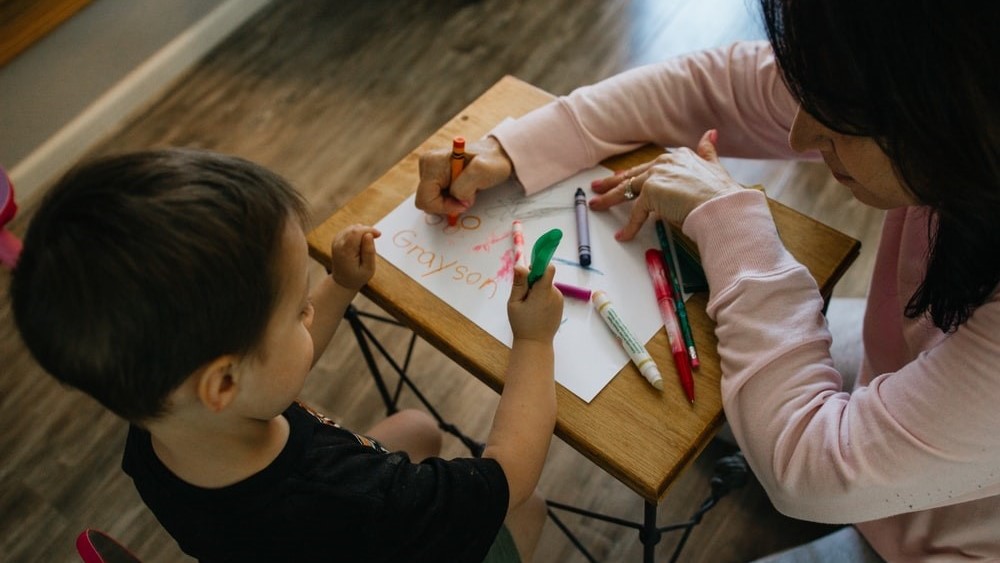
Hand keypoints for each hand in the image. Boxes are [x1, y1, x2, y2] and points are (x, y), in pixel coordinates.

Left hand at [329, 224, 380, 290]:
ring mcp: (336, 241)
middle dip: (367, 231)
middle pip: (354, 228)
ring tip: (366, 246)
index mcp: (345, 252)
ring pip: (352, 228)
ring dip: (362, 233)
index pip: (356, 232)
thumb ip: (369, 252)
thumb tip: (369, 235)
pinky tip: (361, 244)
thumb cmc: (357, 277)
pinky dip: (358, 234)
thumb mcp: (368, 269)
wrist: (342, 281)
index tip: (379, 235)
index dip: (369, 230)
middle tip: (374, 241)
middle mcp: (338, 244)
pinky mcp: (337, 239)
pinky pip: (350, 230)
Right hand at [415, 136, 513, 214]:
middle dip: (447, 204)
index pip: (426, 199)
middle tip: (467, 197)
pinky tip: (463, 189)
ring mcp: (429, 170)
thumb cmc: (492, 162)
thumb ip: (464, 187)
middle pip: (426, 201)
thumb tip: (457, 200)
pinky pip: (436, 197)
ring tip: (467, 190)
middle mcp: (426, 164)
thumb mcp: (483, 171)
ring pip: (431, 201)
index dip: (444, 207)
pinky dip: (450, 199)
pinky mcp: (434, 177)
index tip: (464, 202)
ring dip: (450, 202)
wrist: (497, 156)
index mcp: (432, 162)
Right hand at [507, 264, 563, 343]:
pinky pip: (550, 294)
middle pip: (545, 277)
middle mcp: (555, 294)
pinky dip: (543, 297)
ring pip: (547, 285)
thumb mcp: (514, 303)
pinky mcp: (560, 305)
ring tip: (529, 306)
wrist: (535, 343)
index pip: (548, 269)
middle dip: (534, 281)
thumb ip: (519, 283)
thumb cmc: (522, 324)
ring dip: (538, 290)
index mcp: (543, 292)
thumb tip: (519, 265)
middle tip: (523, 296)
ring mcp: (559, 300)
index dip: (538, 266)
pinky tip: (536, 310)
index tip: (528, 274)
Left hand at [589, 130, 742, 239]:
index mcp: (678, 156)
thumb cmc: (721, 194)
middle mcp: (665, 162)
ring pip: (626, 189)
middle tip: (597, 187)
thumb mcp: (715, 167)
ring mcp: (656, 176)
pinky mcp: (651, 192)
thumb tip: (711, 134)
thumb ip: (708, 151)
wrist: (722, 206)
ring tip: (596, 205)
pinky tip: (623, 235)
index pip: (648, 167)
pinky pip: (636, 213)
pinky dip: (629, 227)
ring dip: (609, 199)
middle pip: (632, 175)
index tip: (622, 178)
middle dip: (612, 182)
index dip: (634, 174)